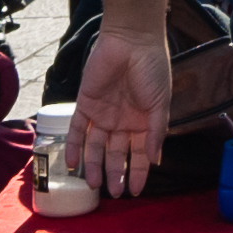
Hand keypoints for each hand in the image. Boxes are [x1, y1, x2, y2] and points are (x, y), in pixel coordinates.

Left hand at [68, 27, 171, 198]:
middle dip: (115, 172)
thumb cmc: (152, 68)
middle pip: (116, 153)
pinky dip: (74, 146)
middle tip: (115, 192)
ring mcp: (102, 113)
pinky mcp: (85, 104)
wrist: (131, 40)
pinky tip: (72, 164)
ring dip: (93, 165)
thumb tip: (155, 159)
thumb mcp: (160, 103)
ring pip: (95, 146)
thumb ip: (156, 131)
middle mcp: (122, 121)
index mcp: (143, 121)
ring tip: (93, 184)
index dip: (139, 172)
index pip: (140, 153)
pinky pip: (77, 129)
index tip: (136, 191)